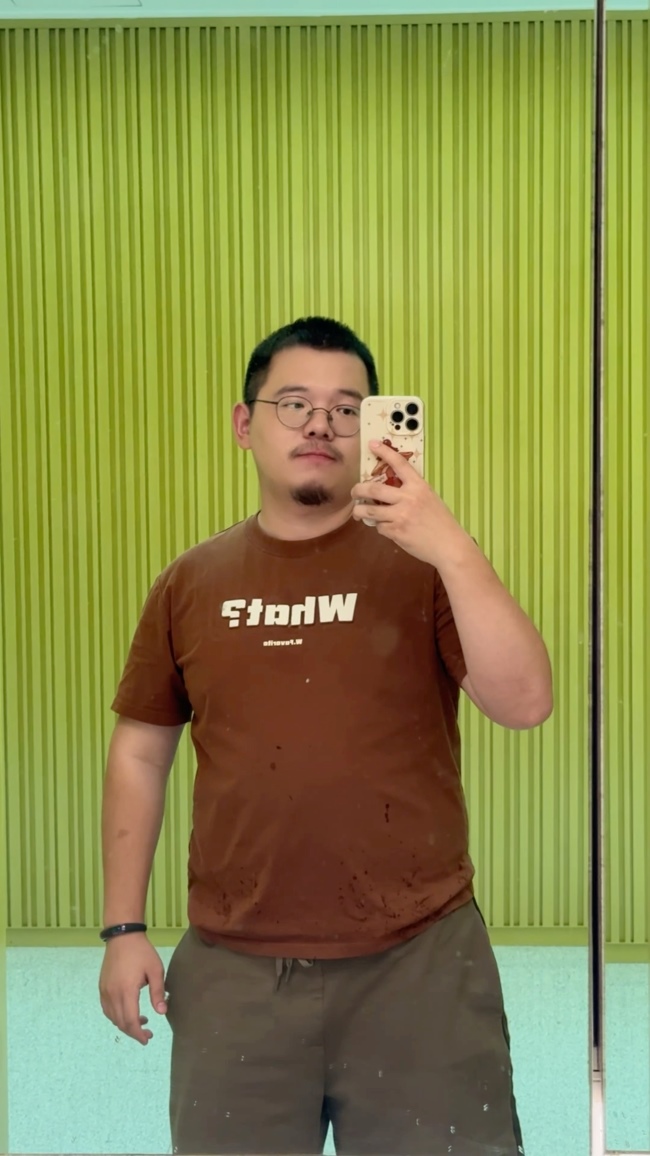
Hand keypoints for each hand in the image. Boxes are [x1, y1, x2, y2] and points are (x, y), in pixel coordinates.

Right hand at [99, 933, 166, 1045]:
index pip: (130, 1021)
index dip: (138, 1034)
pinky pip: (107, 1009)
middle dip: (133, 1032)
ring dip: (125, 1024)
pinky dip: (116, 1016)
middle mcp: (112, 994)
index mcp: (126, 991)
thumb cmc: (142, 952)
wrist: (122, 936)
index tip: (147, 1039)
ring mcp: (105, 991)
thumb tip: (161, 1012)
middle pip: (120, 1022)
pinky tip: (127, 1012)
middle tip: (147, 1034)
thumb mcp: (155, 970)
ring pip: (112, 1017)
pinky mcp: (102, 987)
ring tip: (140, 1022)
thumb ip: (157, 992)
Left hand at [351, 439, 471, 568]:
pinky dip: (380, 527)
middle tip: (354, 492)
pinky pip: (379, 527)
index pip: (399, 464)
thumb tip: (389, 492)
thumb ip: (411, 492)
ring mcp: (400, 516)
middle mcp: (408, 498)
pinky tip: (387, 528)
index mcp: (419, 486)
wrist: (449, 546)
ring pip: (369, 510)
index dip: (384, 452)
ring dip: (359, 511)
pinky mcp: (396, 532)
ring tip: (358, 512)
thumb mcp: (430, 499)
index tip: (372, 444)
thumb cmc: (442, 522)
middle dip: (358, 489)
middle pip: (373, 489)